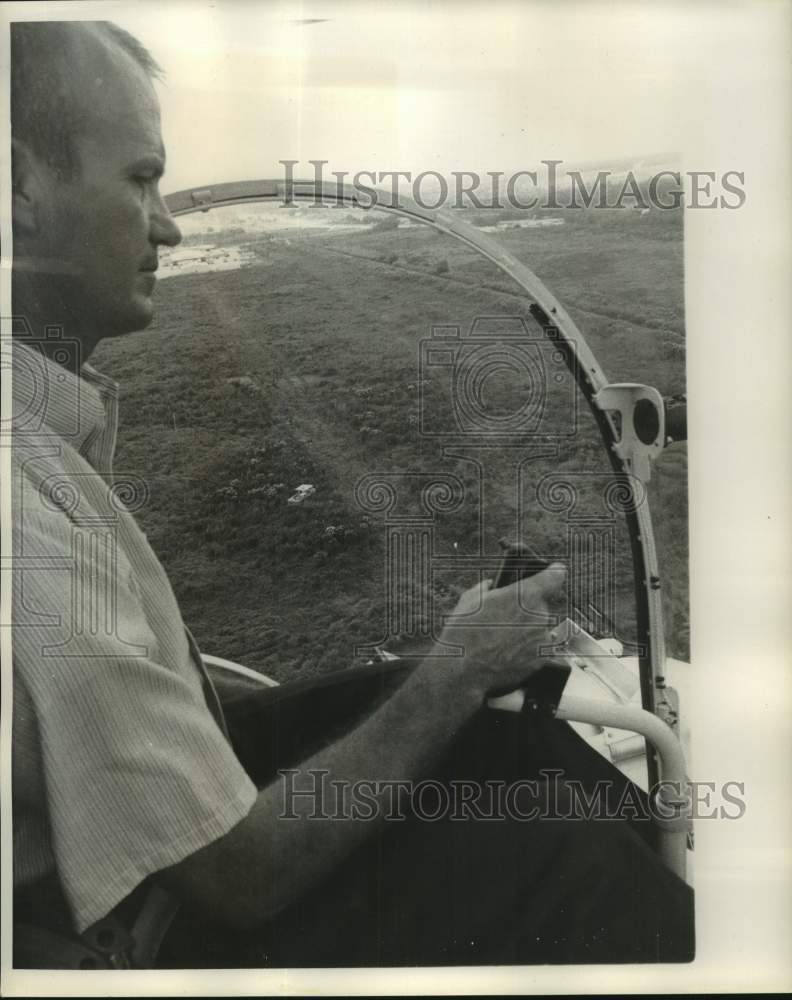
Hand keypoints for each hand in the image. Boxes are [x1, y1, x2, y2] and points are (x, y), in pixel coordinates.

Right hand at [439, 563, 566, 699]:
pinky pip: (536, 649)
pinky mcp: (540, 660)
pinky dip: (526, 650)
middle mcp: (540, 616)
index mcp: (526, 595)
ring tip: (501, 639)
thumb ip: (489, 587)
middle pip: (541, 606)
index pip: (555, 576)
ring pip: (539, 629)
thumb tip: (493, 586)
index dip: (554, 572)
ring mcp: (542, 640)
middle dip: (527, 609)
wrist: (462, 669)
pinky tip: (505, 652)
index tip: (554, 571)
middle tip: (504, 618)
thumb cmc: (463, 630)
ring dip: (526, 631)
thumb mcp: (471, 597)